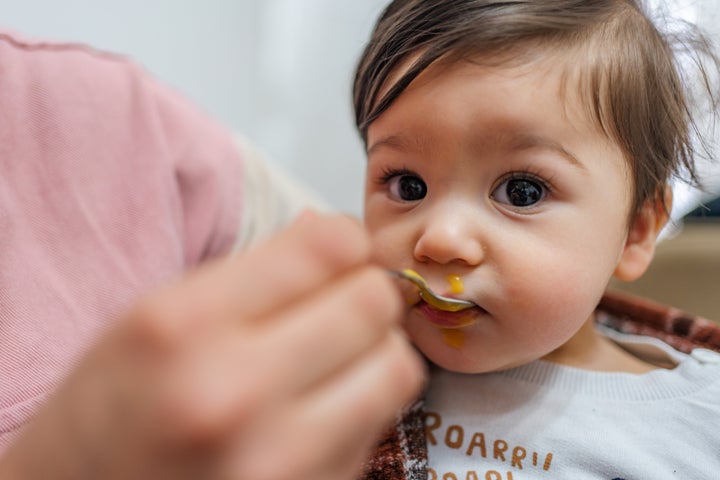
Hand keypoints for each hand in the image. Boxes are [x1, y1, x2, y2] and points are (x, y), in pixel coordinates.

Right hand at [0, 212, 424, 479]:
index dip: (342, 240)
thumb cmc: (113, 408)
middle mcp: (232, 395)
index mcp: (183, 327)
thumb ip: (254, 269)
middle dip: (365, 293)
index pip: (327, 247)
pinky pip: (378, 428)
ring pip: (397, 369)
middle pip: (373, 305)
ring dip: (376, 352)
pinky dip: (361, 407)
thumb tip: (336, 232)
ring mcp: (277, 462)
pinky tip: (319, 409)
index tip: (335, 253)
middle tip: (341, 304)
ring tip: (338, 357)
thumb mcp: (157, 315)